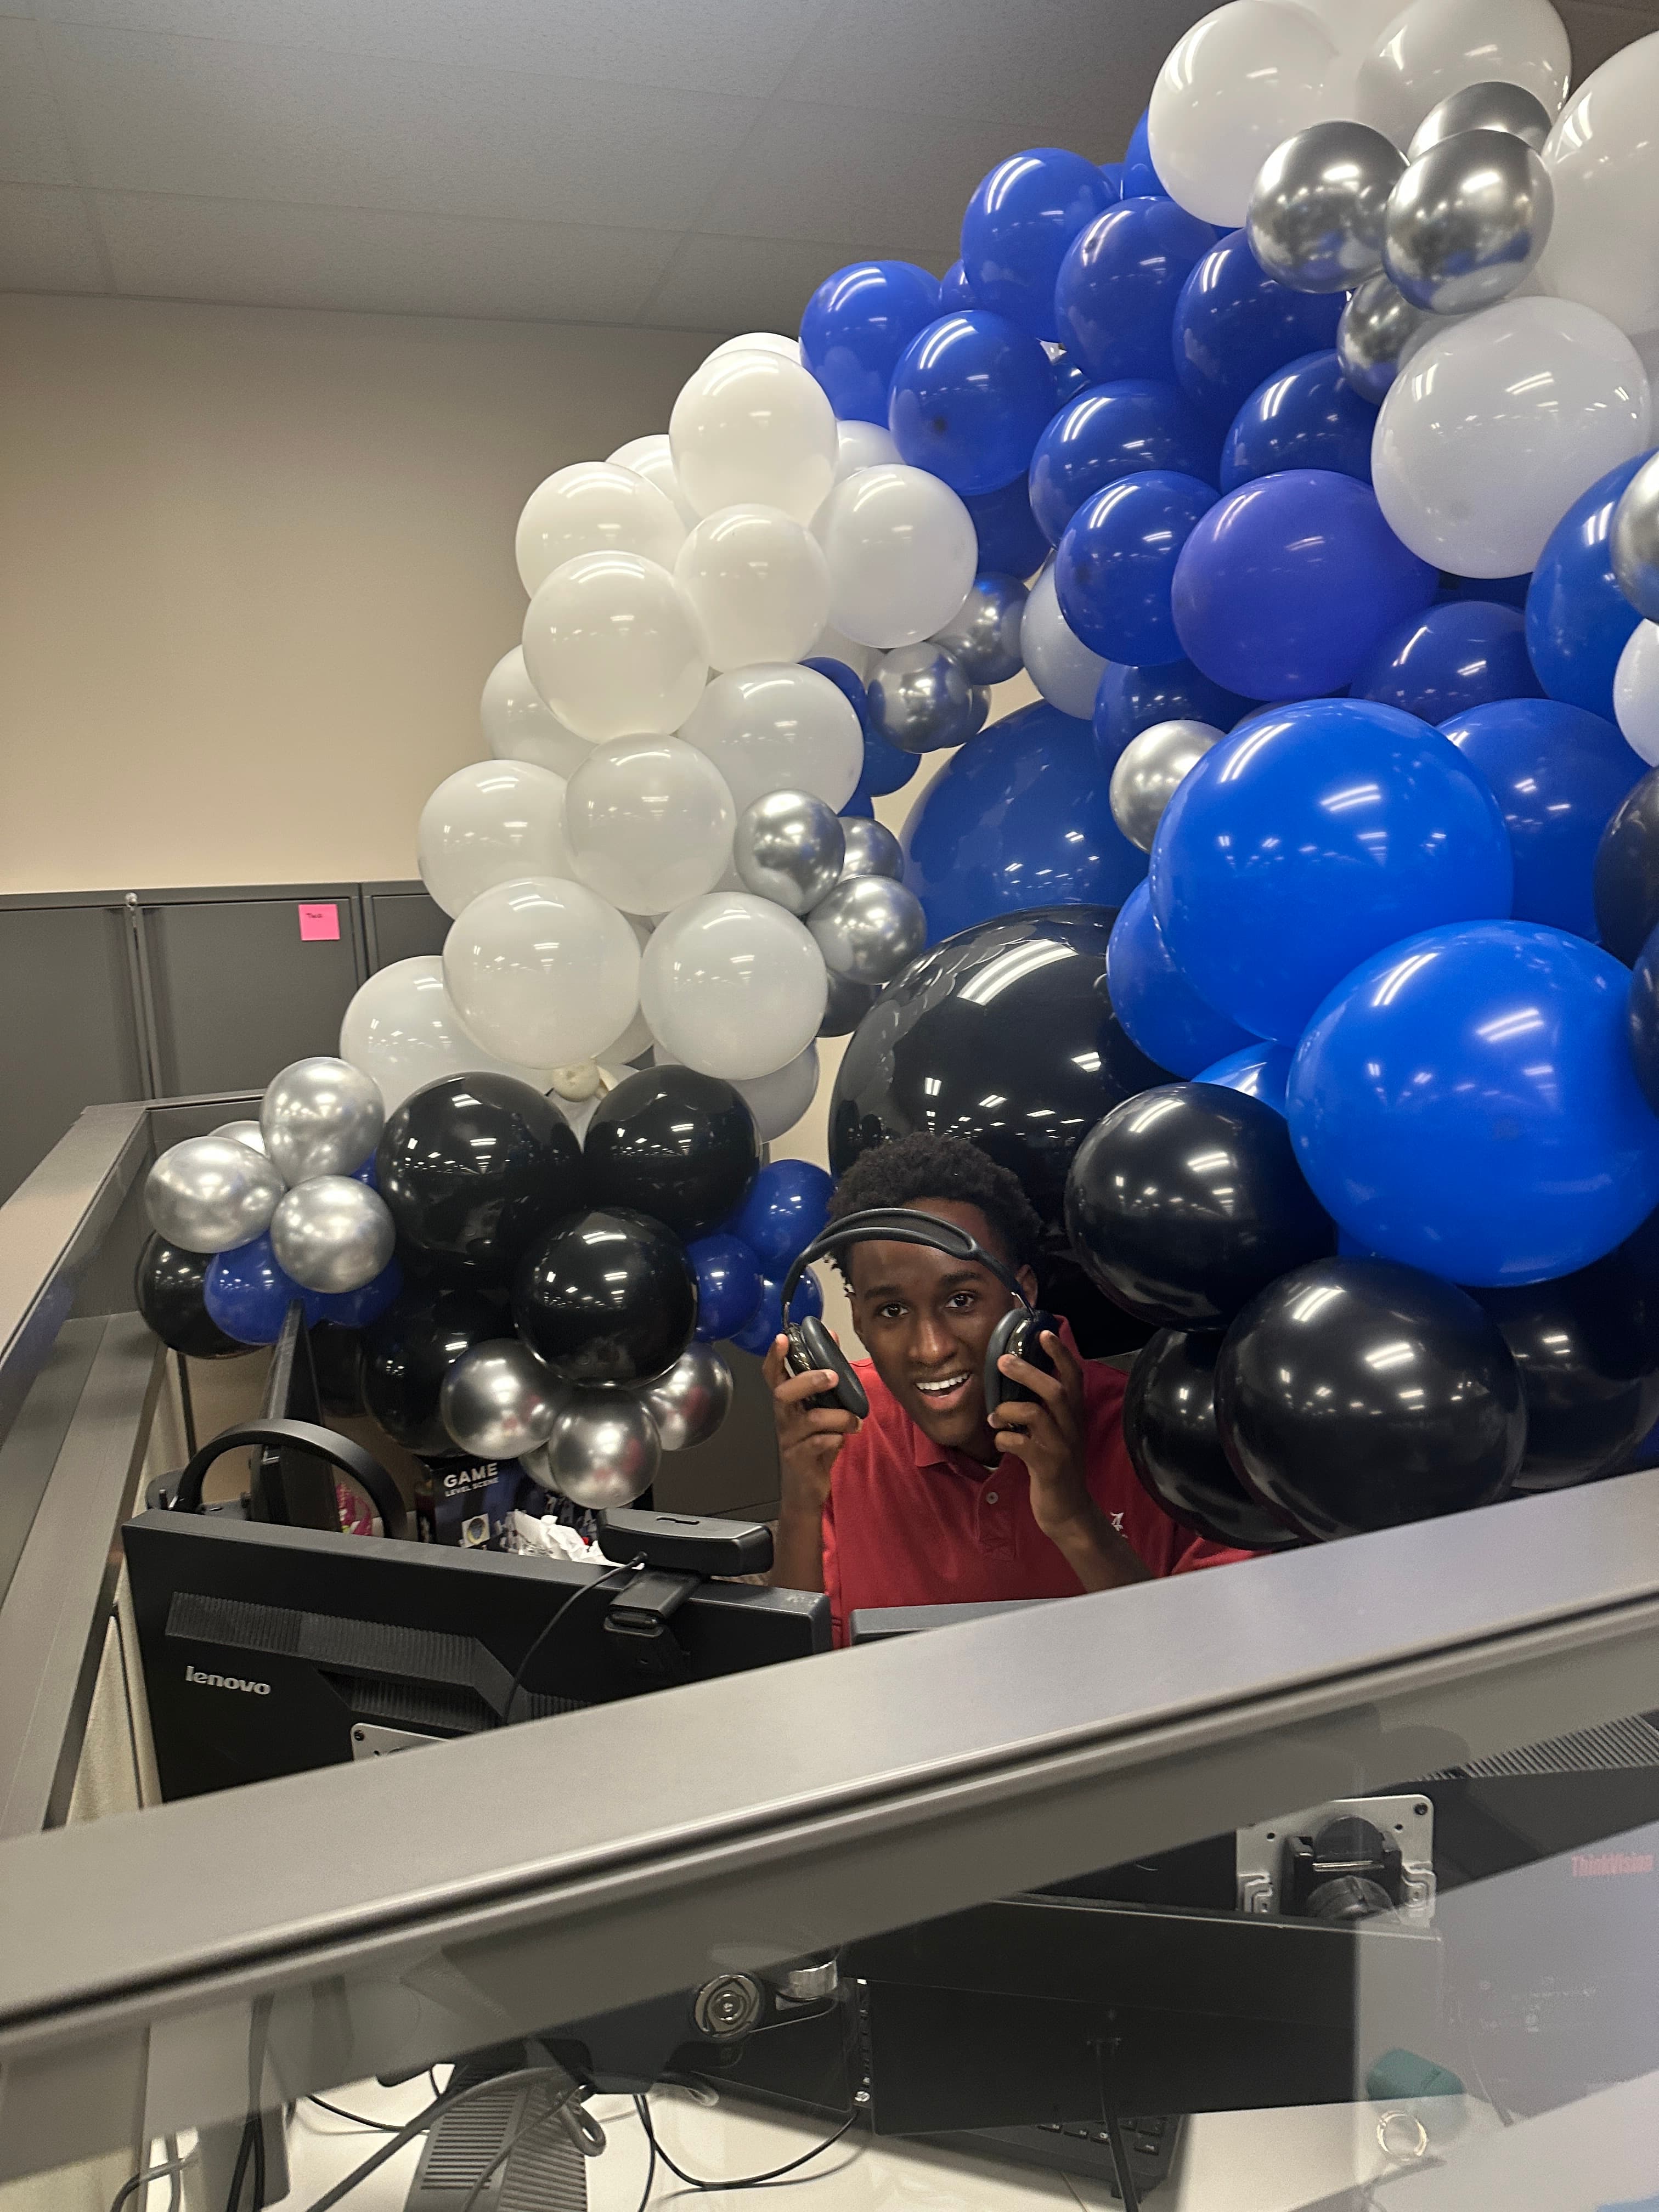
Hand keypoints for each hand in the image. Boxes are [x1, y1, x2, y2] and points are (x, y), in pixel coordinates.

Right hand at [764, 1333, 861, 1595]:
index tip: (783, 1338)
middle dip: (810, 1380)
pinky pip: (821, 1443)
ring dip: (840, 1417)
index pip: (773, 1375)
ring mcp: (790, 1439)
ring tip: (855, 1421)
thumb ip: (826, 1378)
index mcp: (787, 1404)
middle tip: (833, 1377)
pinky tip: (844, 1440)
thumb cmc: (814, 1444)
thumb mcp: (820, 1409)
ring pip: (812, 1418)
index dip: (775, 1357)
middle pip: (784, 1392)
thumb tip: (833, 1341)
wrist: (806, 1489)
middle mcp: (784, 1419)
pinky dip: (838, 1438)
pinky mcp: (800, 1459)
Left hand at [990, 1330, 1089, 1536]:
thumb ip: (1046, 1411)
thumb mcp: (1057, 1435)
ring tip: (994, 1416)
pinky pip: (1022, 1445)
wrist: (1069, 1512)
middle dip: (1028, 1372)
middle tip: (1003, 1361)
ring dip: (1009, 1410)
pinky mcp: (1047, 1468)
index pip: (1074, 1377)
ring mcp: (1061, 1448)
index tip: (1045, 1332)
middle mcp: (1072, 1428)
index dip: (1060, 1354)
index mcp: (1075, 1416)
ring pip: (1037, 1414)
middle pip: (1055, 1390)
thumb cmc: (1057, 1468)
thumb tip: (1021, 1383)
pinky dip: (1005, 1440)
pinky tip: (999, 1442)